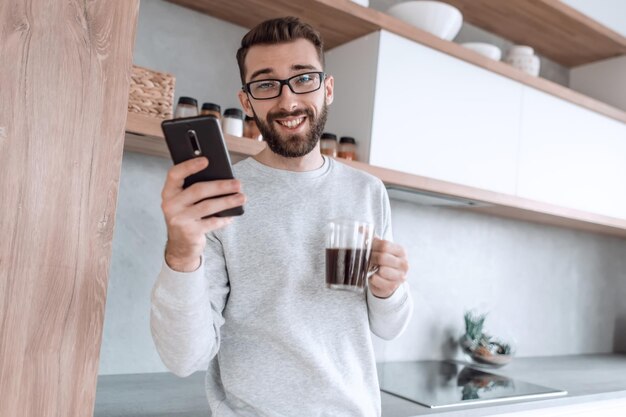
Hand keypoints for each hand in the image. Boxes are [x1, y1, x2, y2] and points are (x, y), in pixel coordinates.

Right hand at [161, 157, 245, 271]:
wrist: (180, 246)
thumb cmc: (186, 217)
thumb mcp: (184, 202)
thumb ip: (194, 190)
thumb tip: (222, 178)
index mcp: (168, 192)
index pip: (175, 174)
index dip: (189, 166)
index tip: (206, 160)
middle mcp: (171, 205)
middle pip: (198, 190)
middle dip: (221, 186)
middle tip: (238, 183)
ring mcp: (179, 219)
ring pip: (208, 206)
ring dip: (228, 201)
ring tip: (242, 197)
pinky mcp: (189, 232)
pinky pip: (211, 222)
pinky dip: (224, 218)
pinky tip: (232, 215)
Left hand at [368, 238, 408, 298]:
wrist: (388, 281)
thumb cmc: (383, 262)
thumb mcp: (381, 249)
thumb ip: (373, 238)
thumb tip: (361, 228)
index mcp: (401, 251)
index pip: (384, 245)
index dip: (372, 246)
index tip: (367, 248)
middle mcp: (404, 263)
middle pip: (382, 257)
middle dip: (371, 258)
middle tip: (366, 259)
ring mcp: (400, 276)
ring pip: (382, 270)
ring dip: (372, 269)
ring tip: (372, 268)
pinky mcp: (393, 286)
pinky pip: (377, 280)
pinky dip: (372, 279)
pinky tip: (374, 276)